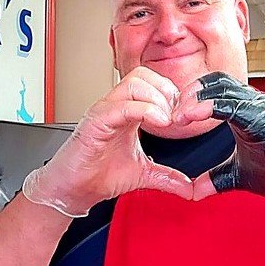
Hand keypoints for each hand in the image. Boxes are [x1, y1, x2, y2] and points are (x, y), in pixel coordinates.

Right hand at [23, 67, 192, 216]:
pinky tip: (157, 122)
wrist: (75, 190)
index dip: (173, 96)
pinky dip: (144, 110)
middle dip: (167, 93)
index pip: (153, 83)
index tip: (183, 119)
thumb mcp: (143, 174)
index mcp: (128, 112)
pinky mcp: (96, 122)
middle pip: (144, 75)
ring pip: (134, 83)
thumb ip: (166, 177)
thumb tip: (189, 188)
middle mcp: (116, 106)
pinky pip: (121, 106)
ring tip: (166, 121)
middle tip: (176, 118)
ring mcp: (105, 111)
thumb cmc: (98, 174)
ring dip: (157, 99)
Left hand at [173, 71, 264, 211]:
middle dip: (188, 95)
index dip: (190, 99)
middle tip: (172, 116)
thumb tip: (194, 191)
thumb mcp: (238, 176)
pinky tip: (193, 116)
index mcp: (245, 110)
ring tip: (178, 116)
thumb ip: (215, 179)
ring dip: (195, 99)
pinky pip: (233, 104)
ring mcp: (261, 108)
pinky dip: (210, 106)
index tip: (173, 118)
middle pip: (213, 81)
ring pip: (222, 88)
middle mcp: (253, 103)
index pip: (212, 89)